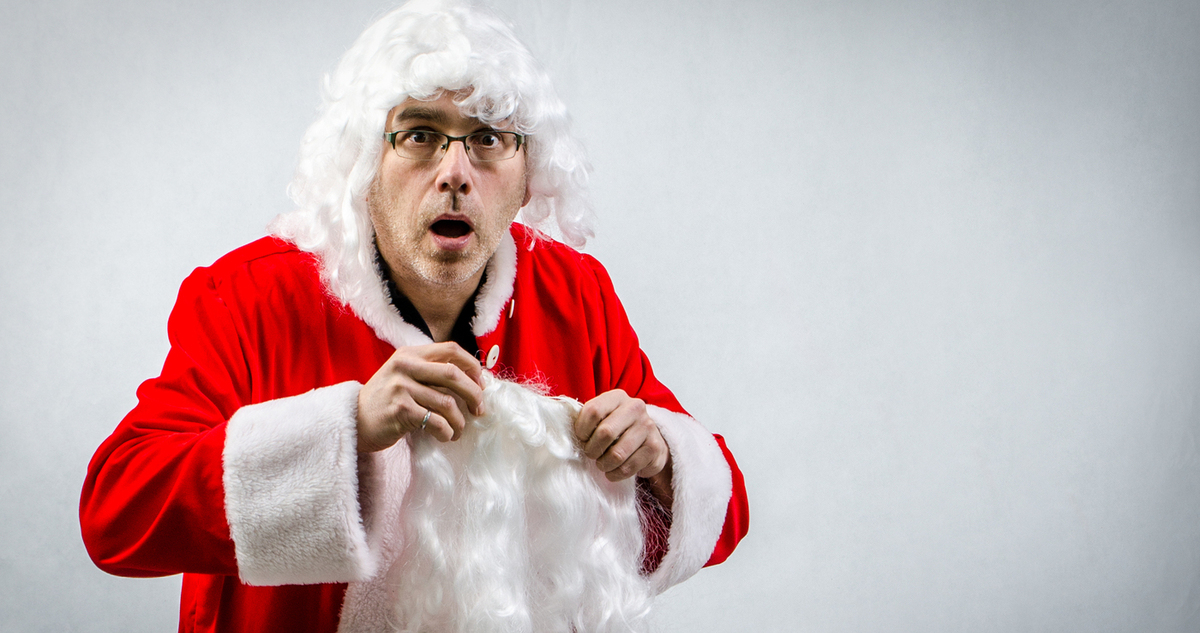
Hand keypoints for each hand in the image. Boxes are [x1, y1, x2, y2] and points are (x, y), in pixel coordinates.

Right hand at [356, 342, 484, 451]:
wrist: (354, 421)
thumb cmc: (386, 401)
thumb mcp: (404, 375)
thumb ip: (431, 372)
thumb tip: (473, 380)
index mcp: (410, 354)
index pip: (451, 350)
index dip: (472, 367)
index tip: (480, 384)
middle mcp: (405, 366)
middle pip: (453, 374)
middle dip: (474, 394)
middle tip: (479, 409)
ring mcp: (401, 387)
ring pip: (447, 402)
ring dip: (459, 421)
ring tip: (458, 430)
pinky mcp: (400, 410)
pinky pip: (436, 421)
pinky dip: (446, 431)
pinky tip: (445, 436)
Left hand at [575, 390, 671, 485]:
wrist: (649, 441)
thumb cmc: (618, 430)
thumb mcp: (603, 418)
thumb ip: (588, 421)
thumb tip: (566, 437)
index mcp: (617, 397)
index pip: (593, 411)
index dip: (582, 430)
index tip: (582, 439)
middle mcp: (635, 407)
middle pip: (605, 432)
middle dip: (593, 450)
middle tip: (592, 454)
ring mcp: (647, 426)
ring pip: (617, 453)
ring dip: (604, 464)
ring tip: (603, 464)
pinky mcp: (655, 447)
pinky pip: (628, 467)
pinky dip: (616, 474)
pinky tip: (614, 471)